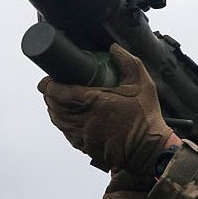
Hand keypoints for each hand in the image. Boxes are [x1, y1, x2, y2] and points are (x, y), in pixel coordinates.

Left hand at [38, 44, 173, 176]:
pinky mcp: (85, 147)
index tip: (49, 79)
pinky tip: (67, 117)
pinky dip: (62, 123)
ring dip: (54, 109)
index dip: (49, 85)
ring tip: (56, 101)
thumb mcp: (142, 84)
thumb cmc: (145, 117)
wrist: (149, 149)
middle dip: (49, 96)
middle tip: (51, 87)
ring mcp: (83, 136)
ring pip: (58, 121)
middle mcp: (84, 120)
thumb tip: (114, 48)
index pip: (60, 93)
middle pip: (54, 106)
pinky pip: (66, 133)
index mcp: (94, 102)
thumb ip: (127, 62)